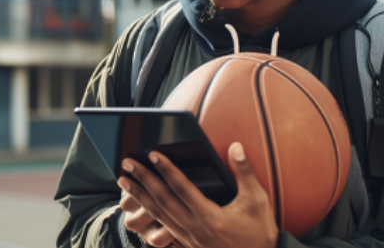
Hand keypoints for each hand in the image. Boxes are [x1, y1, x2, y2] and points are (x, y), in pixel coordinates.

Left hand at [117, 142, 277, 247]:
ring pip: (158, 215)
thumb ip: (244, 172)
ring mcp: (188, 239)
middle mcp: (194, 229)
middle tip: (126, 164)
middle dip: (143, 180)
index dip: (167, 170)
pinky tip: (138, 206)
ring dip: (140, 196)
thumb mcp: (257, 201)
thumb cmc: (259, 233)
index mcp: (210, 217)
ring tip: (124, 181)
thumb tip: (235, 146)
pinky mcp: (187, 245)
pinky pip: (162, 228)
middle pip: (163, 201)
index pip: (182, 189)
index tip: (153, 154)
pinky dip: (149, 214)